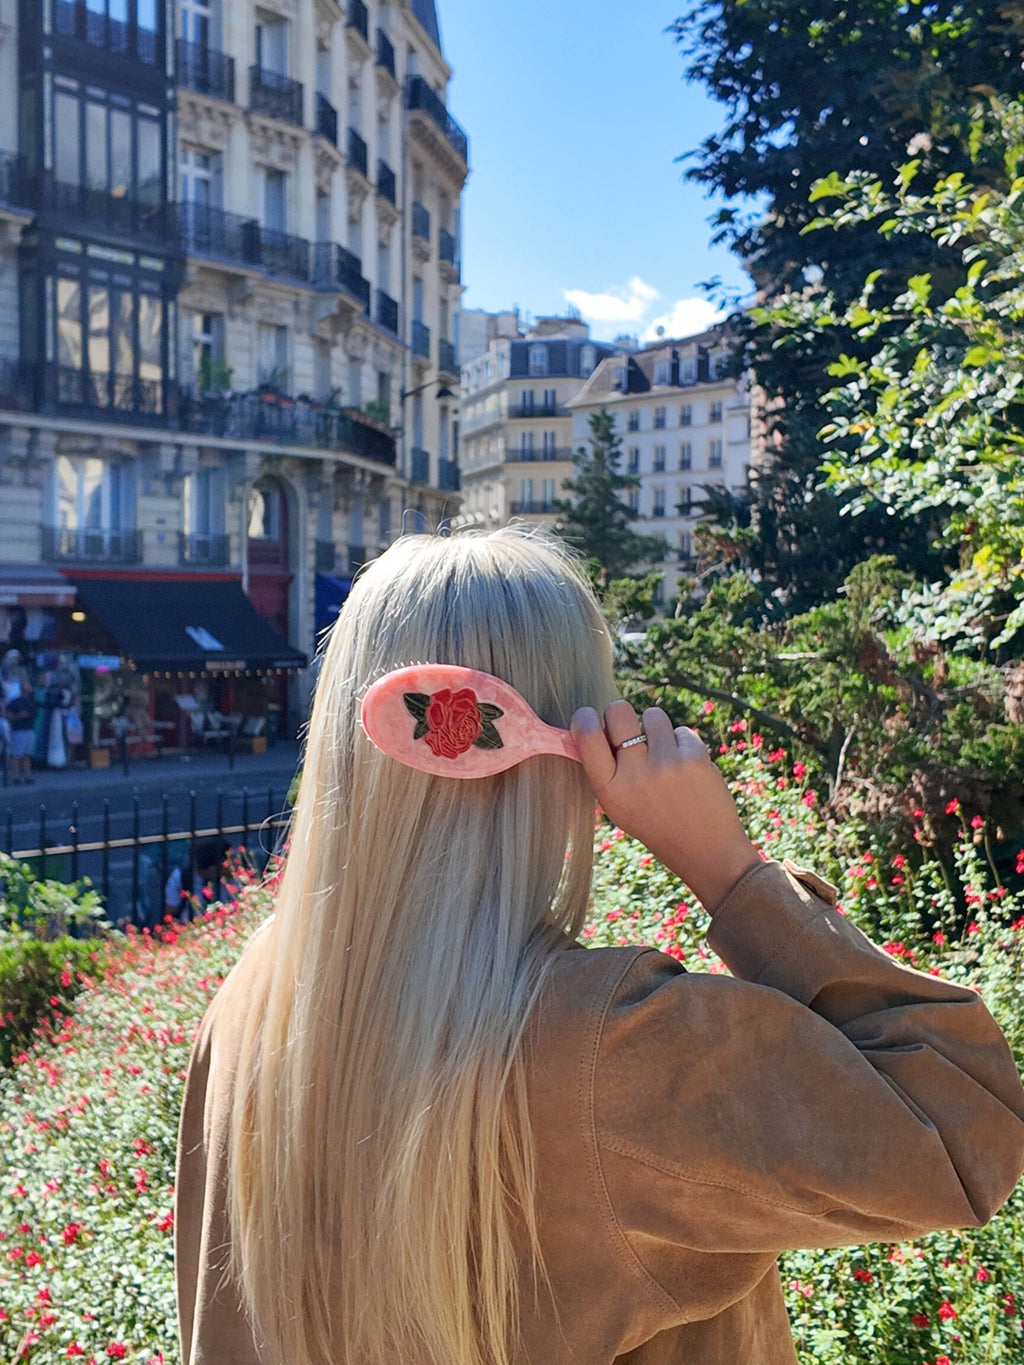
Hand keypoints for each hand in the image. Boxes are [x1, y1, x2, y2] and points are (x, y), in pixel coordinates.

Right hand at [571, 701, 760, 912]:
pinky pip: (680, 731)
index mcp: (609, 789)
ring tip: (662, 755)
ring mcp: (665, 763)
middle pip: (618, 711)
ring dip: (655, 729)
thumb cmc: (655, 823)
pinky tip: (684, 768)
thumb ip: (604, 770)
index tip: (588, 717)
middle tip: (628, 728)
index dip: (584, 718)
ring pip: (652, 716)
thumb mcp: (618, 806)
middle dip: (620, 713)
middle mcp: (634, 774)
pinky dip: (681, 744)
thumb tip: (591, 725)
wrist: (705, 848)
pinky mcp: (694, 757)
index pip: (587, 736)